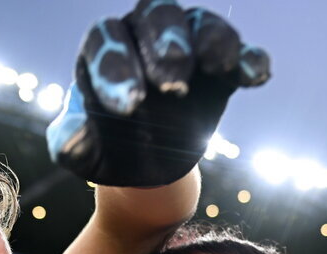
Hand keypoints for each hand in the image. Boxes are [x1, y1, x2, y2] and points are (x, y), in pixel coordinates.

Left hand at [48, 0, 269, 186]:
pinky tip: (255, 75)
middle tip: (171, 85)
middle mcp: (145, 34)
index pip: (107, 40)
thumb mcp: (85, 152)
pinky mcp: (218, 68)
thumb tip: (70, 145)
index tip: (127, 108)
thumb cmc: (108, 148)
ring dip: (211, 40)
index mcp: (105, 48)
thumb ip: (73, 144)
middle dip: (166, 45)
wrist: (144, 164)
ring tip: (219, 65)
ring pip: (198, 23)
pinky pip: (237, 51)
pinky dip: (248, 59)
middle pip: (156, 14)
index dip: (117, 70)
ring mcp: (185, 45)